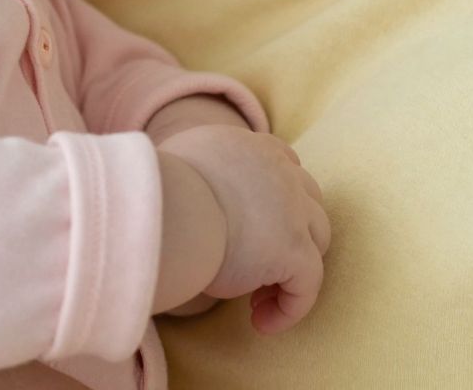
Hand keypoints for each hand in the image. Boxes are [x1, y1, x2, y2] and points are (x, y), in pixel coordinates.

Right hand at [156, 125, 329, 333]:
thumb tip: (179, 197)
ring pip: (316, 241)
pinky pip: (308, 284)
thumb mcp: (179, 166)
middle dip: (291, 233)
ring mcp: (294, 210)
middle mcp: (281, 172)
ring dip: (293, 270)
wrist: (166, 208)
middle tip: (257, 267)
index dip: (277, 201)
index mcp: (252, 148)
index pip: (284, 166)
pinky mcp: (294, 250)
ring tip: (257, 300)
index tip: (255, 230)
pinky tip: (260, 324)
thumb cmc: (156, 193)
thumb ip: (196, 175)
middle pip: (308, 202)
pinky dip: (291, 308)